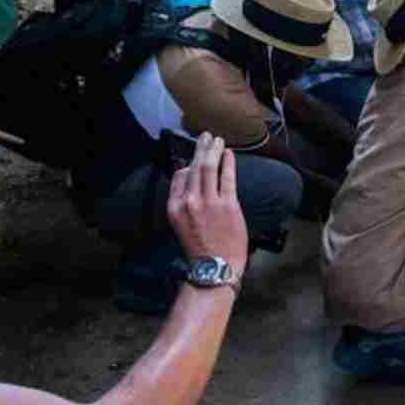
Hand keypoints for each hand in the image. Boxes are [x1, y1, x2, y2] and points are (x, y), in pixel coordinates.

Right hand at [167, 133, 248, 270]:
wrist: (216, 268)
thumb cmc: (201, 248)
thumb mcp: (181, 224)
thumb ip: (184, 201)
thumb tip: (190, 178)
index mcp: (175, 208)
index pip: (179, 176)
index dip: (188, 164)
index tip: (195, 156)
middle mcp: (189, 203)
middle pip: (194, 168)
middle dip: (200, 149)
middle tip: (205, 136)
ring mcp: (209, 203)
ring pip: (209, 168)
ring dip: (213, 150)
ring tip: (217, 140)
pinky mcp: (228, 205)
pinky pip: (228, 177)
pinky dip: (228, 162)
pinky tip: (229, 154)